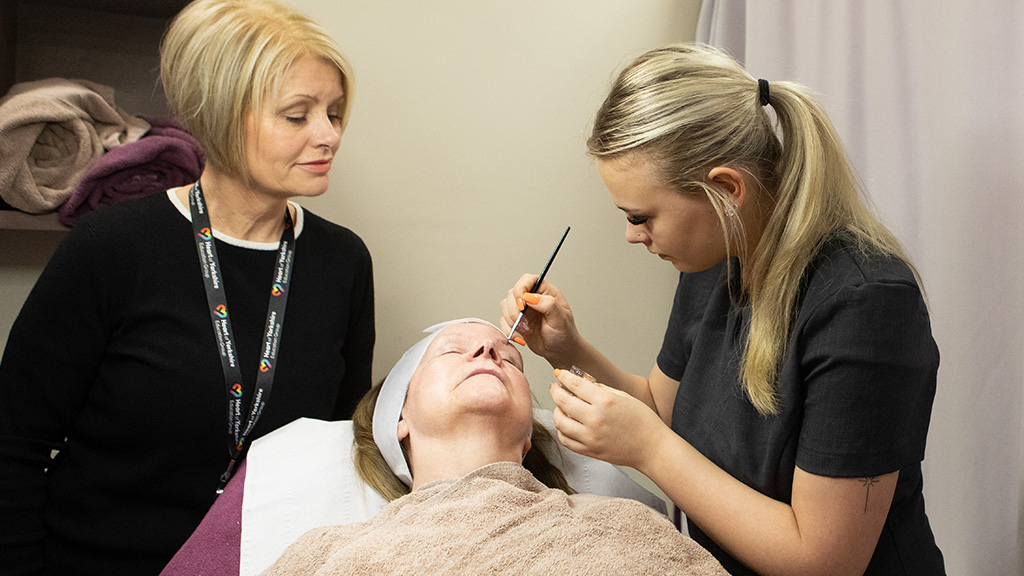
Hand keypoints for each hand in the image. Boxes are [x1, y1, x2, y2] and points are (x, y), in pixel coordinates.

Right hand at [499, 274, 580, 366]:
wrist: (559, 351)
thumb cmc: (564, 334)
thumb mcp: (560, 319)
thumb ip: (548, 305)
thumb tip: (530, 297)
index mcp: (545, 291)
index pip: (527, 280)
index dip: (521, 289)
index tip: (522, 305)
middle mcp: (532, 297)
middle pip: (512, 293)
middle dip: (515, 311)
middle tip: (526, 324)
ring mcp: (523, 309)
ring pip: (505, 306)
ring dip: (512, 321)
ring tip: (527, 331)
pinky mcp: (516, 320)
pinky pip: (503, 320)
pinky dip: (509, 330)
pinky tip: (521, 337)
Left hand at [549, 368, 666, 469]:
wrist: (652, 448)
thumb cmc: (643, 422)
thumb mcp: (624, 397)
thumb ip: (601, 389)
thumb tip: (584, 384)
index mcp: (605, 402)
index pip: (575, 385)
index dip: (563, 377)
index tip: (559, 374)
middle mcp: (595, 419)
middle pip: (562, 402)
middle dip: (555, 391)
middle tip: (555, 388)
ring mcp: (590, 437)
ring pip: (560, 422)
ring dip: (556, 411)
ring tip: (560, 407)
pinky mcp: (590, 451)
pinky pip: (566, 440)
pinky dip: (561, 430)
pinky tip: (566, 424)